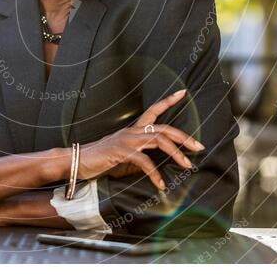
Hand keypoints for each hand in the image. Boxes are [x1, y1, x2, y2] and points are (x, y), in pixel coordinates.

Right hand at [76, 89, 204, 190]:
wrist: (77, 160)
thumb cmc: (101, 159)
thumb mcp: (125, 156)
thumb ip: (140, 155)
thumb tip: (158, 164)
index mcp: (133, 129)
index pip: (153, 110)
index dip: (168, 101)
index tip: (182, 93)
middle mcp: (132, 131)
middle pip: (164, 128)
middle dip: (184, 136)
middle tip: (199, 146)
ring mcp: (127, 140)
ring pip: (159, 141)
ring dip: (176, 154)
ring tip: (187, 165)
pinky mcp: (121, 152)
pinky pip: (145, 161)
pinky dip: (155, 173)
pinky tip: (160, 183)